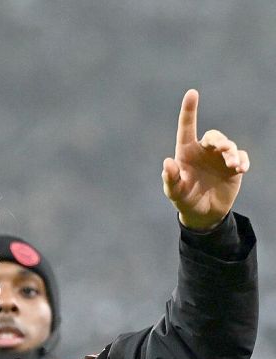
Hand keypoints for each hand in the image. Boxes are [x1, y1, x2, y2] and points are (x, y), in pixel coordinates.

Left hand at [162, 89, 249, 230]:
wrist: (203, 213)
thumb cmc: (185, 199)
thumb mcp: (175, 192)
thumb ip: (171, 179)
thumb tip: (167, 162)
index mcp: (186, 152)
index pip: (187, 127)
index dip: (189, 110)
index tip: (192, 92)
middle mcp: (203, 151)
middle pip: (214, 136)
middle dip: (220, 141)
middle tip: (224, 149)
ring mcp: (220, 158)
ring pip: (229, 146)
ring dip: (232, 153)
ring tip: (233, 166)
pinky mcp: (233, 167)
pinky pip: (241, 157)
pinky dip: (242, 160)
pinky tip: (241, 169)